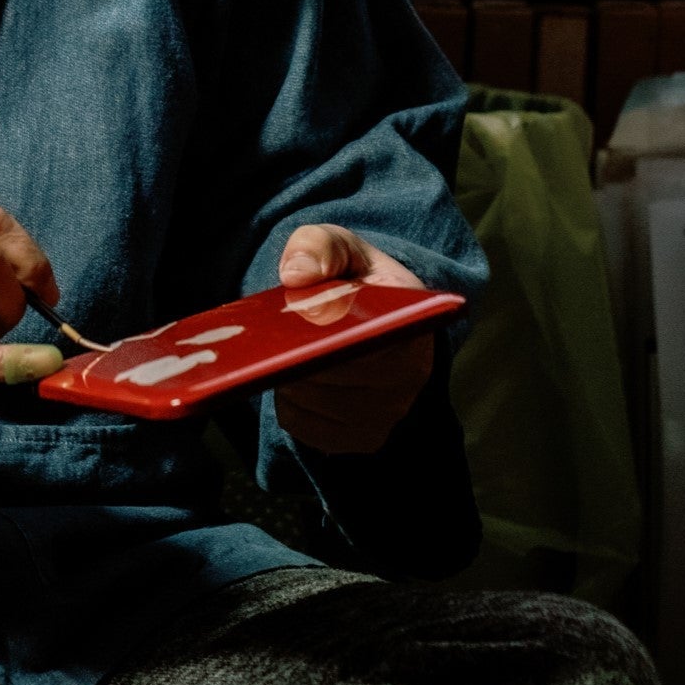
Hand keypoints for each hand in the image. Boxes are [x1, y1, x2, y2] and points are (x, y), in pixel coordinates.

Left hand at [272, 225, 434, 455]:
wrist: (369, 317)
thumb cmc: (355, 279)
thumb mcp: (341, 247)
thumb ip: (321, 246)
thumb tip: (296, 274)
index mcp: (412, 323)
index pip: (375, 341)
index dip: (334, 336)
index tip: (303, 323)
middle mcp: (411, 376)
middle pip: (342, 379)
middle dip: (301, 356)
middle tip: (272, 338)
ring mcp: (388, 413)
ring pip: (320, 405)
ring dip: (291, 380)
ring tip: (280, 353)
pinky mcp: (362, 439)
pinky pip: (308, 429)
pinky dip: (289, 405)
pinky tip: (288, 380)